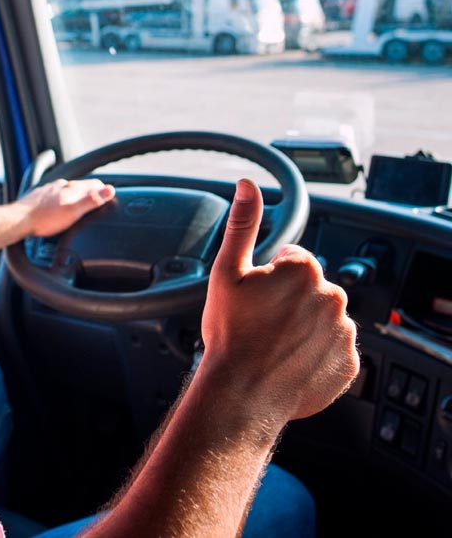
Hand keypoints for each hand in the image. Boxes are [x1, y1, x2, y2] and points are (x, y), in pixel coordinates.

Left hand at [14, 178, 114, 239]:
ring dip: (74, 195)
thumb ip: (92, 200)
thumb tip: (109, 190)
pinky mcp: (39, 197)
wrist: (19, 220)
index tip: (109, 194)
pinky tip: (58, 206)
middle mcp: (60, 186)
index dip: (103, 189)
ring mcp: (49, 190)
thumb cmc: (45, 218)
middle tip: (97, 198)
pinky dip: (60, 200)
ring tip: (79, 202)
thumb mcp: (73, 211)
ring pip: (66, 190)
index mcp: (71, 188)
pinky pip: (54, 195)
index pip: (93, 184)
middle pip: (80, 186)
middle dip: (89, 191)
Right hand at [200, 178, 359, 423]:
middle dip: (289, 298)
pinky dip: (316, 353)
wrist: (242, 393)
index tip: (255, 297)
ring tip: (274, 343)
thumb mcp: (227, 271)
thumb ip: (243, 223)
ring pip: (322, 317)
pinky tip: (290, 360)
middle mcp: (333, 296)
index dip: (269, 276)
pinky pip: (334, 348)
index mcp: (305, 269)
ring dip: (304, 325)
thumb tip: (247, 185)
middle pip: (310, 287)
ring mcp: (344, 332)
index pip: (292, 259)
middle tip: (262, 320)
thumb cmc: (231, 332)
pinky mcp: (349, 363)